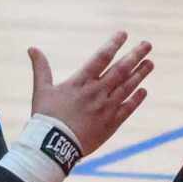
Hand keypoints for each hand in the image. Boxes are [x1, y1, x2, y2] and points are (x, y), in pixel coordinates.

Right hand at [28, 34, 151, 157]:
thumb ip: (41, 68)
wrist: (54, 147)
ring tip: (150, 63)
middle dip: (135, 55)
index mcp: (80, 82)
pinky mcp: (111, 124)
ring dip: (140, 74)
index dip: (113, 44)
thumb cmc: (46, 118)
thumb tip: (32, 48)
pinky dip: (136, 99)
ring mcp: (106, 108)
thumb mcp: (41, 90)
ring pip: (127, 87)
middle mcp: (96, 93)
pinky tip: (144, 90)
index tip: (124, 34)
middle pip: (120, 70)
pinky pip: (128, 109)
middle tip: (148, 45)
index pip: (101, 58)